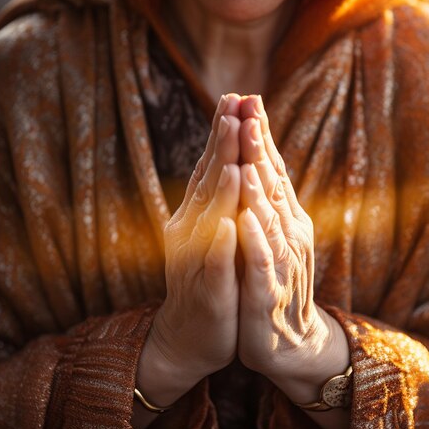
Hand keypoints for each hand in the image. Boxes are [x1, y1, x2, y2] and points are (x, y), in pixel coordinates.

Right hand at [142, 94, 241, 400]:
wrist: (192, 331)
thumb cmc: (209, 275)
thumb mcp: (213, 229)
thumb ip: (219, 193)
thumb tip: (229, 151)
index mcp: (197, 212)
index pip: (212, 164)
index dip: (223, 131)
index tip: (236, 96)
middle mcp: (191, 229)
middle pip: (208, 181)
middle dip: (222, 145)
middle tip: (233, 109)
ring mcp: (196, 259)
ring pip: (208, 220)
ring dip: (219, 190)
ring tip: (231, 162)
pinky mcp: (207, 290)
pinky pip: (212, 266)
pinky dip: (218, 245)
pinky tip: (225, 226)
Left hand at [235, 96, 349, 390]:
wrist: (288, 342)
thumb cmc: (272, 282)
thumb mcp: (270, 236)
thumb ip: (265, 200)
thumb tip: (255, 158)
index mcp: (283, 217)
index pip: (271, 168)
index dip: (260, 135)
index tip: (248, 98)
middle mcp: (287, 232)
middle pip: (272, 184)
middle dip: (259, 146)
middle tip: (249, 109)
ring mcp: (281, 261)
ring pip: (269, 218)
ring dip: (258, 186)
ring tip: (247, 155)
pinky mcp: (269, 292)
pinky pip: (261, 261)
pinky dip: (255, 238)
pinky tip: (245, 217)